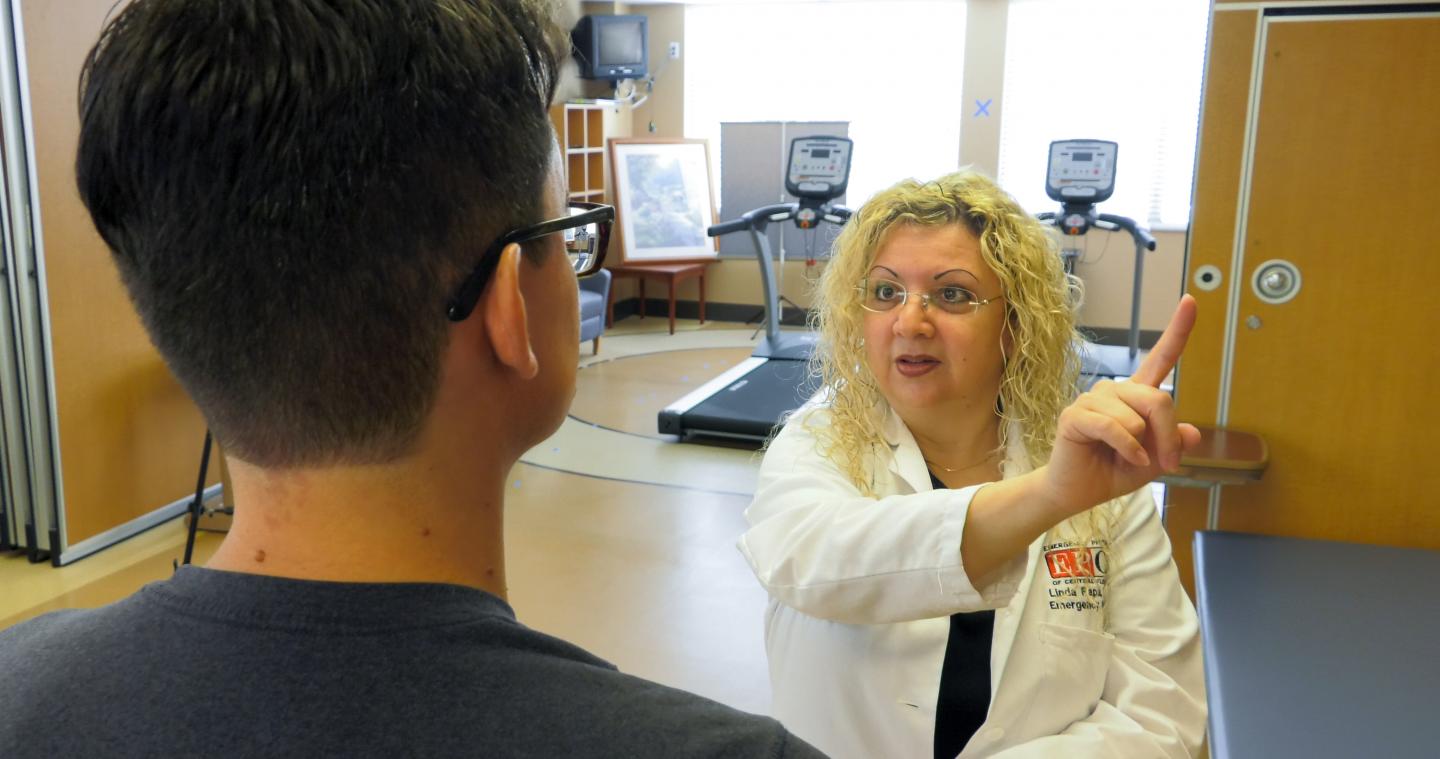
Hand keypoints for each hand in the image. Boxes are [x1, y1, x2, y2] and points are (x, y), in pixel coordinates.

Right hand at [1037, 295, 1201, 518]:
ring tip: (1131, 459)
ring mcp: (1092, 400)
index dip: (1178, 331)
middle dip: (1168, 435)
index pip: (1160, 358)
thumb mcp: (1155, 460)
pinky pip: (1114, 426)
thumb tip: (1192, 433)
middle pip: (1159, 399)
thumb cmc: (1112, 471)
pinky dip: (1127, 447)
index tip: (1191, 301)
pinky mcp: (1075, 415)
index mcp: (1135, 396)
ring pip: (1137, 415)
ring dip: (1142, 445)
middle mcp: (1115, 391)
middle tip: (1168, 463)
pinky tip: (1127, 459)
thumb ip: (1173, 444)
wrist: (1077, 492)